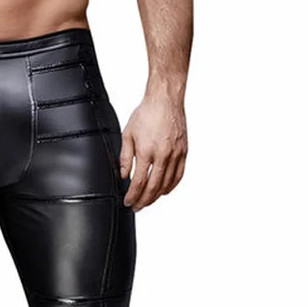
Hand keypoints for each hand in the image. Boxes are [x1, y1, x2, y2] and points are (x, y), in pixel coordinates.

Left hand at [119, 91, 187, 211]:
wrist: (165, 99)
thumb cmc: (146, 113)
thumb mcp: (128, 134)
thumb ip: (125, 157)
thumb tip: (124, 176)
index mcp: (146, 151)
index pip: (139, 182)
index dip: (133, 196)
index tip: (128, 202)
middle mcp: (163, 154)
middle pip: (153, 187)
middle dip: (143, 200)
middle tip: (137, 207)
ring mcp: (175, 154)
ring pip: (167, 184)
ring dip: (156, 196)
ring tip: (148, 201)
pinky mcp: (183, 151)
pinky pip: (179, 175)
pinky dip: (171, 186)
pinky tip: (164, 191)